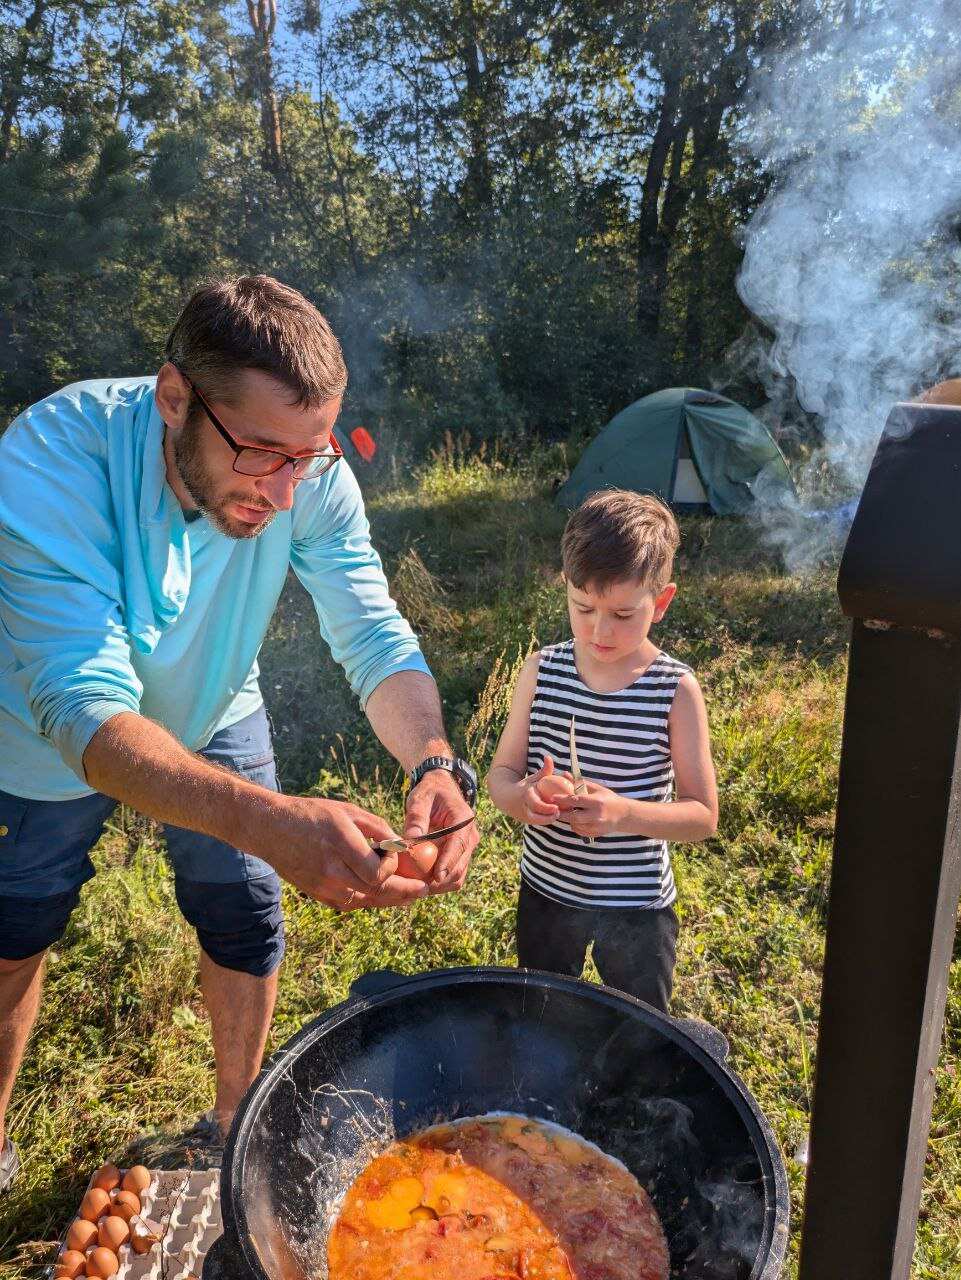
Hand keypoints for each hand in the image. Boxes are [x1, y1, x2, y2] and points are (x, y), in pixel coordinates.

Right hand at [270, 795, 430, 910]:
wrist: (270, 828)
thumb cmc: (312, 814)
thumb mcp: (347, 811)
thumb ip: (377, 828)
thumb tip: (402, 845)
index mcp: (340, 842)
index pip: (377, 872)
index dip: (393, 869)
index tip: (398, 858)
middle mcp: (331, 868)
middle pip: (375, 892)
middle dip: (403, 892)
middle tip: (423, 891)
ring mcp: (322, 885)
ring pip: (364, 901)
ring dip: (387, 899)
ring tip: (408, 895)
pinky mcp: (317, 894)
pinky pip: (349, 903)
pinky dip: (368, 900)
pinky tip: (382, 895)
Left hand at [404, 768, 478, 894]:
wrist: (440, 790)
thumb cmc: (429, 793)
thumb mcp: (420, 799)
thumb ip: (416, 818)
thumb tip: (409, 841)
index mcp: (463, 820)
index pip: (458, 845)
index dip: (448, 863)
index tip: (436, 877)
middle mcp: (470, 836)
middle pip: (460, 866)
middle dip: (441, 880)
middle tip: (416, 887)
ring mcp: (466, 848)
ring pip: (458, 876)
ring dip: (439, 885)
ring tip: (416, 887)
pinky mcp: (460, 856)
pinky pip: (453, 875)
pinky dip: (439, 883)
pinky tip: (420, 882)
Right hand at [519, 755, 570, 825]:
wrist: (506, 798)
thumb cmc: (525, 786)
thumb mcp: (533, 778)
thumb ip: (544, 770)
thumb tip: (549, 757)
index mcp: (525, 796)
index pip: (536, 805)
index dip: (546, 808)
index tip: (556, 808)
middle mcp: (524, 808)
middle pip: (536, 817)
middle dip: (548, 818)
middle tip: (559, 814)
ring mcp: (525, 817)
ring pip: (537, 821)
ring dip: (549, 820)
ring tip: (561, 816)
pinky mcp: (527, 822)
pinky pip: (539, 822)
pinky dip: (547, 820)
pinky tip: (557, 817)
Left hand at [557, 780, 629, 837]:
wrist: (624, 815)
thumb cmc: (609, 799)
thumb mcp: (597, 789)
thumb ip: (580, 783)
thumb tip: (565, 774)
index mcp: (597, 802)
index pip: (577, 801)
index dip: (563, 799)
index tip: (553, 797)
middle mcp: (597, 816)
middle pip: (574, 817)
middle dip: (562, 814)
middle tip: (554, 809)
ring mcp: (596, 827)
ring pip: (576, 825)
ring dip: (569, 820)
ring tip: (566, 813)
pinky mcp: (596, 834)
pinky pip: (580, 831)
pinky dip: (575, 826)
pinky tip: (576, 820)